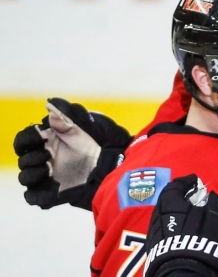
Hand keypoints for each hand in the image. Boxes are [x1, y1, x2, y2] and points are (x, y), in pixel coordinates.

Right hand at [13, 97, 131, 208]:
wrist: (109, 166)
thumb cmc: (95, 145)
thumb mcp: (82, 129)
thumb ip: (65, 118)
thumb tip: (49, 105)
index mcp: (45, 143)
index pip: (23, 141)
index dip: (26, 139)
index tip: (39, 136)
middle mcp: (42, 160)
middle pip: (23, 160)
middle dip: (31, 157)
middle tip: (48, 155)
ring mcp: (46, 177)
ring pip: (25, 178)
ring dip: (32, 173)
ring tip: (49, 168)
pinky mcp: (52, 193)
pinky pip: (35, 197)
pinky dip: (40, 194)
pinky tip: (55, 186)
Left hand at [144, 174, 217, 276]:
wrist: (186, 273)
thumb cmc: (203, 239)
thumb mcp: (216, 217)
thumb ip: (214, 203)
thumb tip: (210, 197)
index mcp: (170, 203)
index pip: (175, 185)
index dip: (187, 182)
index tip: (197, 182)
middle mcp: (157, 216)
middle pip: (167, 201)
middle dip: (180, 199)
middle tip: (195, 199)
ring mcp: (154, 235)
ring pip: (164, 218)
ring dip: (176, 214)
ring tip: (191, 217)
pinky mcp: (154, 250)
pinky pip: (164, 232)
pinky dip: (174, 228)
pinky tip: (184, 233)